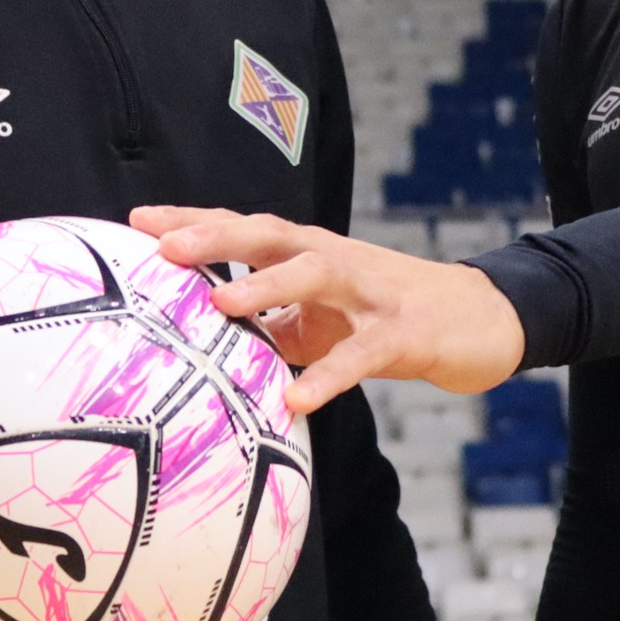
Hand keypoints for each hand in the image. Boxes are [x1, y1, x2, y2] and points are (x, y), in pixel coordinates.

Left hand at [132, 205, 523, 413]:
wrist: (482, 318)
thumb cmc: (386, 316)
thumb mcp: (321, 318)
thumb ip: (270, 323)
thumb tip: (203, 345)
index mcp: (309, 253)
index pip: (243, 228)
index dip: (193, 222)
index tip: (137, 220)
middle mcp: (334, 260)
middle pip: (269, 235)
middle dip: (216, 237)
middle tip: (163, 247)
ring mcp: (370, 292)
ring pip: (315, 275)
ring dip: (268, 286)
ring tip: (220, 302)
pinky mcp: (403, 333)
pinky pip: (361, 356)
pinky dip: (328, 376)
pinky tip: (297, 399)